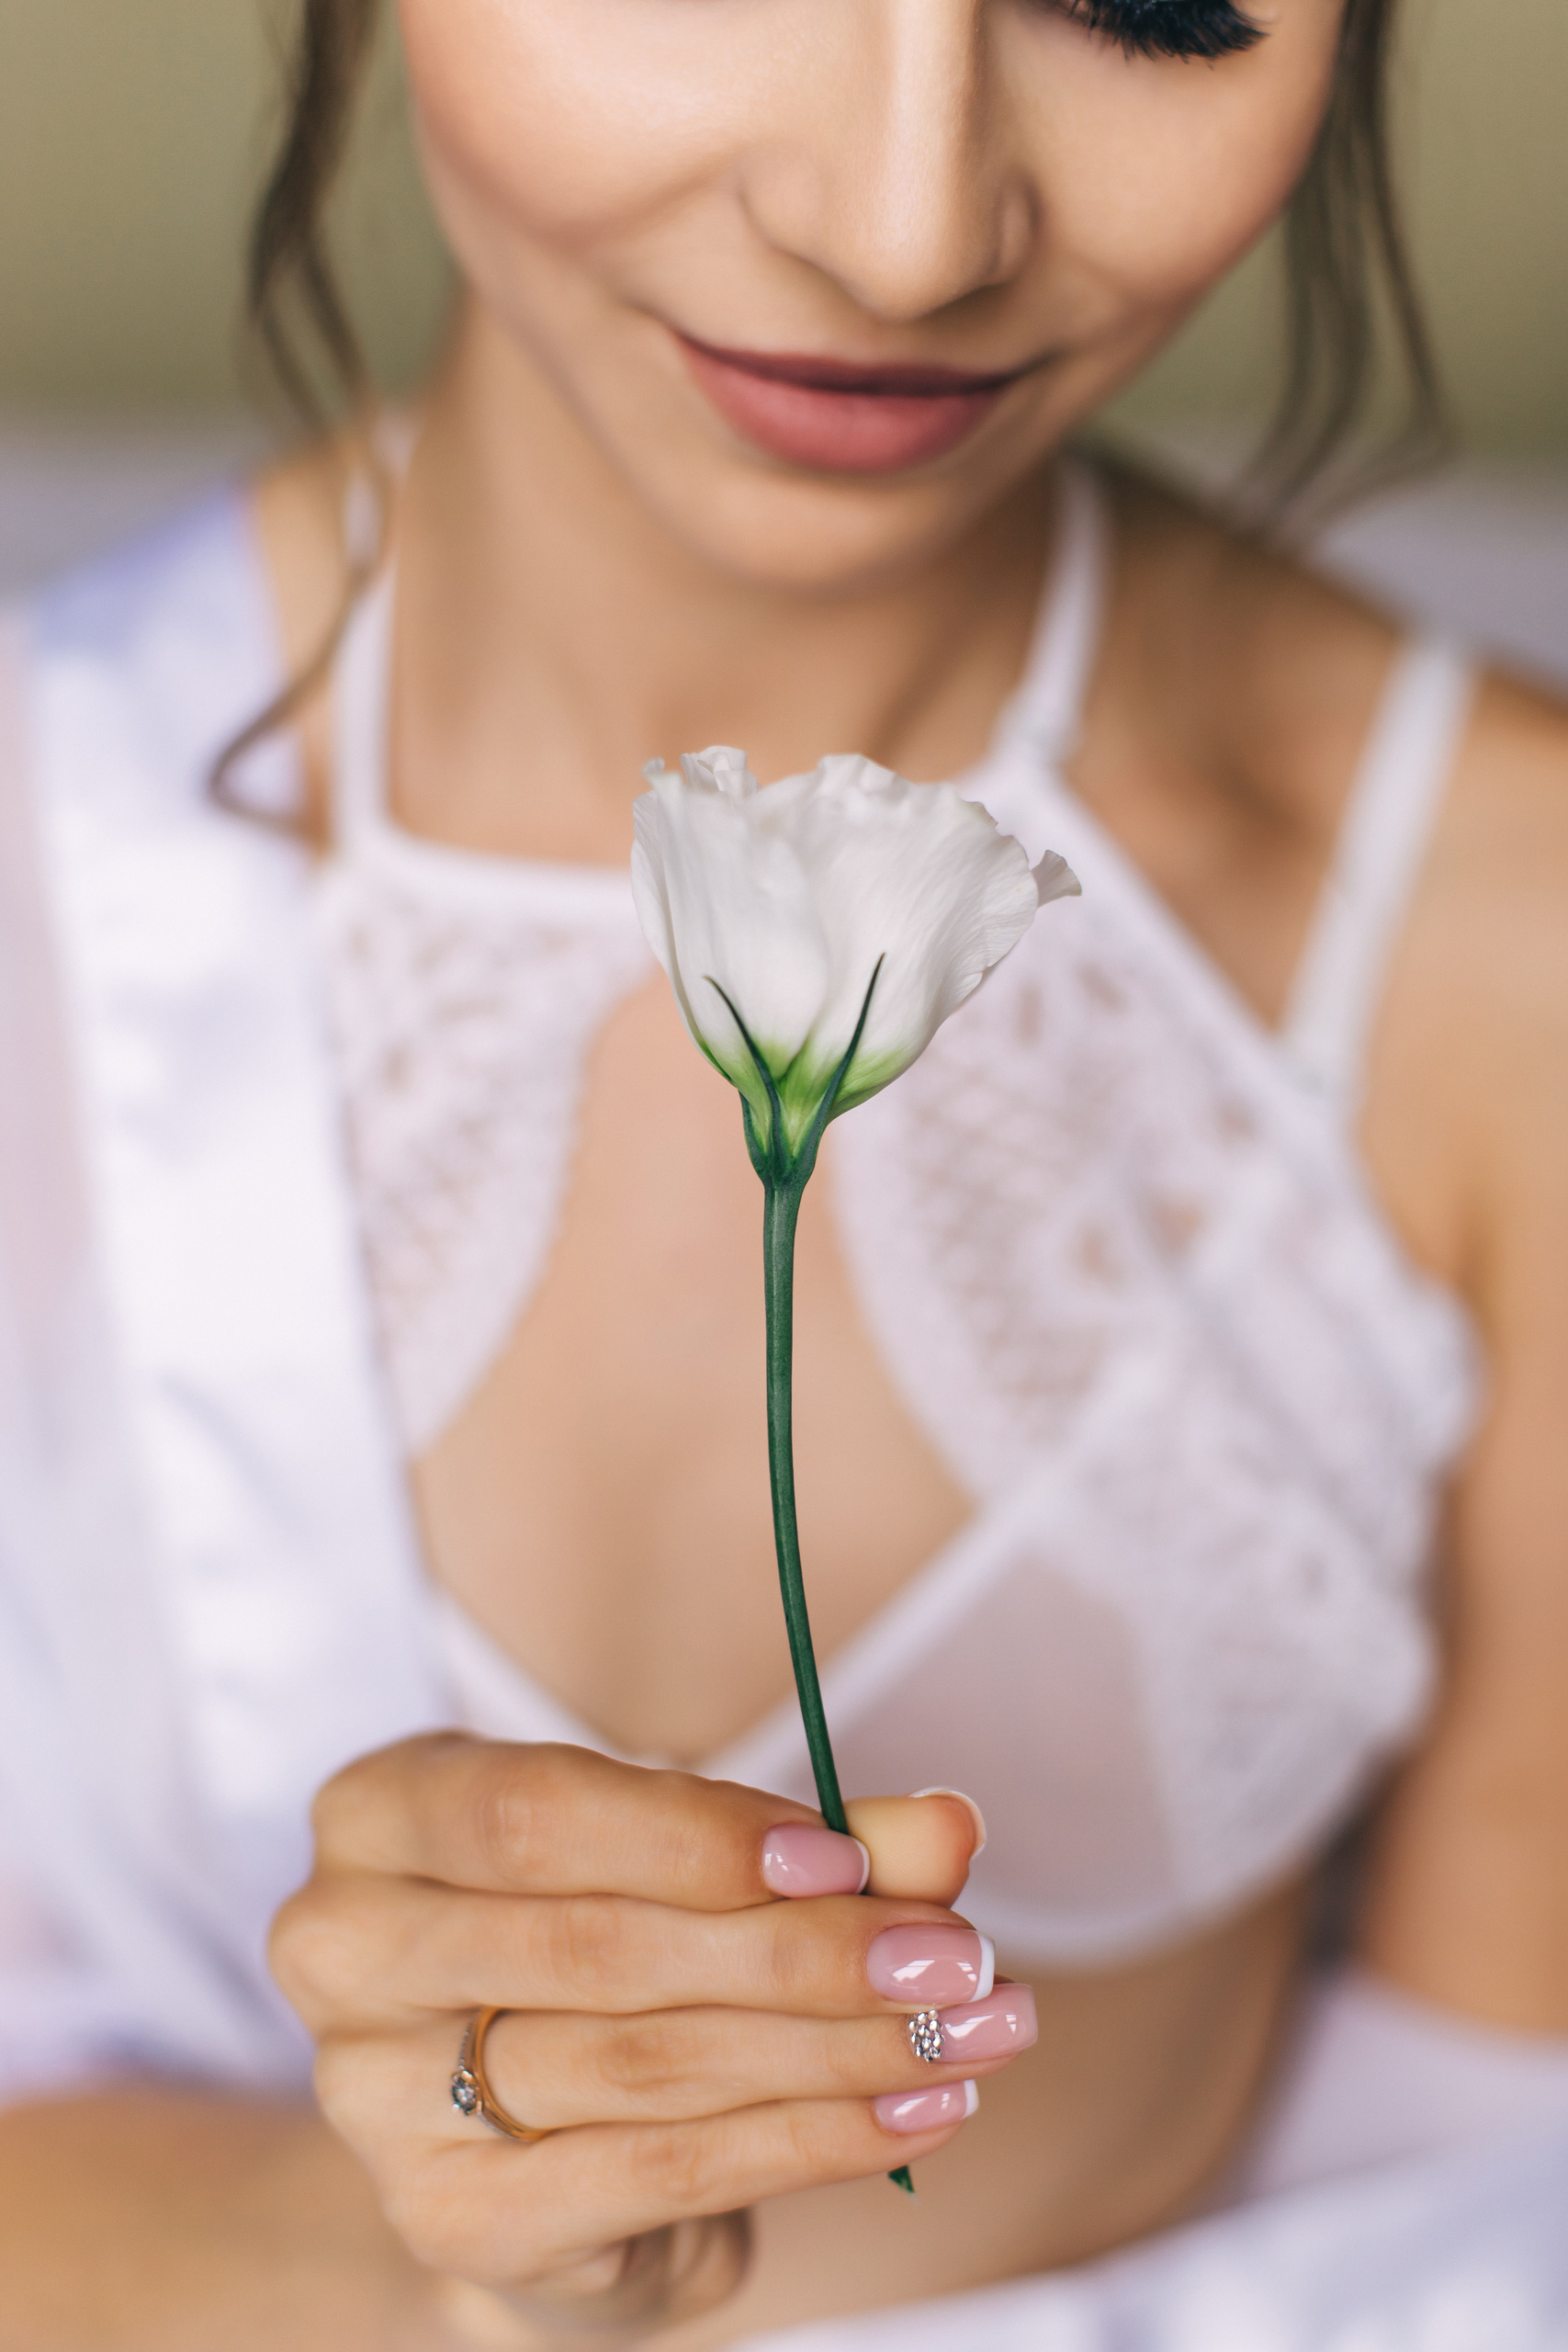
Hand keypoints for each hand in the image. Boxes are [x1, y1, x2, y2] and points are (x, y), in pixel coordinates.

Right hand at [270, 1739, 1027, 2330]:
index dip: (696, 1834)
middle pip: (599, 1948)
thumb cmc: (611, 1934)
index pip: (533, 1812)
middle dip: (801, 1951)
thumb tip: (946, 1829)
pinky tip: (921, 2110)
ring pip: (647, 2064)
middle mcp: (345, 1949)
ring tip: (974, 2027)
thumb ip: (817, 1835)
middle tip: (955, 1957)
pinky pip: (665, 2170)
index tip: (850, 1857)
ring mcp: (381, 2100)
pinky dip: (814, 2139)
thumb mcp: (693, 1854)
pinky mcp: (456, 2219)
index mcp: (380, 1813)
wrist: (532, 2127)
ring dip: (839, 2048)